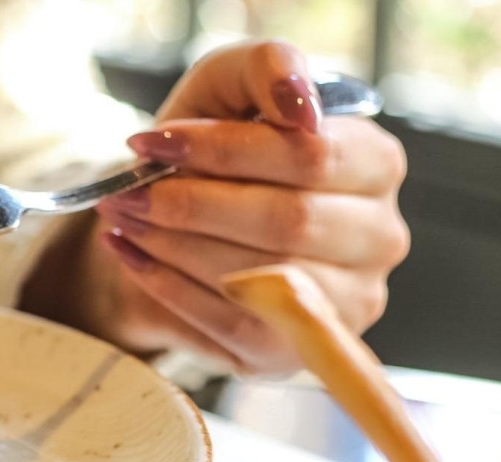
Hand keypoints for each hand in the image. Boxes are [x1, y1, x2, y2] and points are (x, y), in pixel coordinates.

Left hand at [27, 41, 409, 374]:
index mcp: (376, 165)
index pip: (309, 156)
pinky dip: (167, 288)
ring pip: (257, 274)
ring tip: (123, 220)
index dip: (224, 149)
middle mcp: (378, 238)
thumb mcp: (233, 90)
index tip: (153, 142)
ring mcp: (344, 304)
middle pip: (285, 221)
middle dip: (191, 204)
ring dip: (172, 246)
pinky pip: (228, 323)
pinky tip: (131, 257)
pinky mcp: (292, 352)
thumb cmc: (218, 156)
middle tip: (126, 193)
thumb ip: (268, 70)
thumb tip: (296, 100)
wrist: (184, 228)